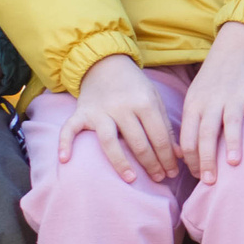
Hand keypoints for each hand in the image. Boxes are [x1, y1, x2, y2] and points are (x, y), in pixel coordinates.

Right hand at [60, 53, 177, 182]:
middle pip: (137, 142)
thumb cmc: (135, 87)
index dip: (167, 157)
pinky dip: (65, 143)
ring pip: (109, 141)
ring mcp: (99, 111)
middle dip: (151, 164)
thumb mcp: (155, 100)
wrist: (106, 64)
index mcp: (145, 103)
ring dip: (120, 162)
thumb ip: (165, 127)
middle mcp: (122, 108)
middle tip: (159, 179)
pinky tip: (65, 160)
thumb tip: (178, 155)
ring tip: (131, 179)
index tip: (173, 173)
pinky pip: (69, 129)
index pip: (158, 136)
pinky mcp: (80, 113)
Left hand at [179, 21, 243, 182]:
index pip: (187, 137)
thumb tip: (183, 156)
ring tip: (234, 162)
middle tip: (210, 180)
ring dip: (233, 142)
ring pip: (232, 122)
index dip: (190, 159)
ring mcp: (236, 96)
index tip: (197, 176)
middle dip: (207, 158)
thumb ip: (190, 123)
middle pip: (206, 133)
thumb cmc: (213, 82)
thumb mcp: (194, 99)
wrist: (236, 51)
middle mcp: (213, 102)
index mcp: (194, 106)